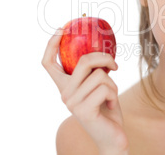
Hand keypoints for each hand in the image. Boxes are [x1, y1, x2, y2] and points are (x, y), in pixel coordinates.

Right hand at [42, 28, 128, 153]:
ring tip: (110, 97)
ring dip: (113, 84)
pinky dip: (114, 94)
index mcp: (64, 86)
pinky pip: (105, 87)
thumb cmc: (106, 108)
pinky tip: (110, 106)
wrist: (112, 137)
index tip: (62, 28)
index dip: (52, 44)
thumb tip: (100, 49)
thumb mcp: (99, 85)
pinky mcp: (83, 110)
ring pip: (99, 74)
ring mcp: (71, 103)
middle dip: (104, 58)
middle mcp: (64, 94)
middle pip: (83, 60)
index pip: (49, 63)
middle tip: (115, 66)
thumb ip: (94, 71)